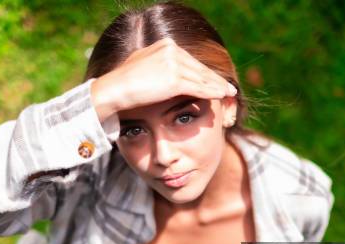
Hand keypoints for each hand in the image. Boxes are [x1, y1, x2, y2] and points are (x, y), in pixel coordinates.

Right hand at [90, 37, 236, 122]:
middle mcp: (172, 51)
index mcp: (165, 46)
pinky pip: (198, 87)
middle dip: (215, 79)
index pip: (191, 61)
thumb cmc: (123, 82)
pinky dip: (212, 92)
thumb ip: (155, 64)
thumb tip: (160, 69)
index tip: (214, 80)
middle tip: (228, 87)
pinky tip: (222, 96)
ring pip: (202, 77)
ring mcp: (174, 64)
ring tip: (229, 93)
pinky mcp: (174, 79)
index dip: (204, 73)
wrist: (114, 89)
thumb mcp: (141, 65)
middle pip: (199, 68)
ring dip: (218, 86)